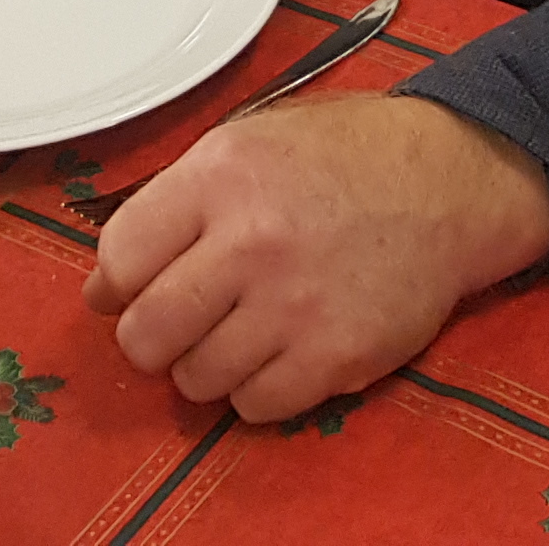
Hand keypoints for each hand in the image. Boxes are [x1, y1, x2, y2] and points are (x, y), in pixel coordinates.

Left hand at [83, 91, 548, 421]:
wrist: (446, 183)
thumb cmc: (342, 158)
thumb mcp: (249, 142)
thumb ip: (171, 204)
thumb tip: (102, 288)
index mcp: (222, 175)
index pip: (119, 257)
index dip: (117, 281)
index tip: (134, 285)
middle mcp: (252, 241)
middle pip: (146, 334)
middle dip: (150, 335)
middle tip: (179, 320)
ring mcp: (296, 305)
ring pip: (194, 379)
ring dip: (204, 364)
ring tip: (238, 330)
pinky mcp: (336, 357)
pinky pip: (254, 407)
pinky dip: (256, 390)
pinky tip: (278, 349)